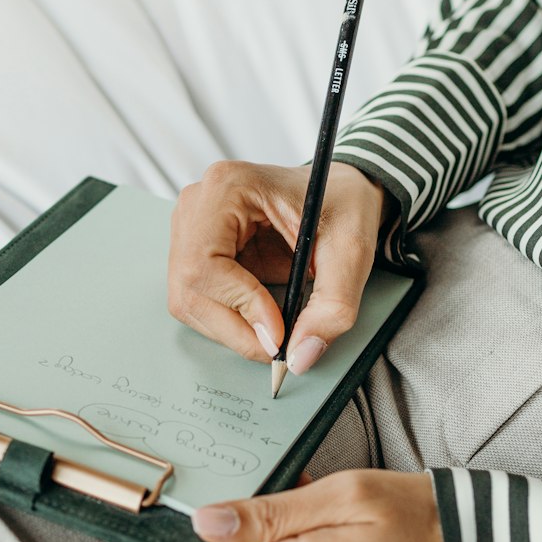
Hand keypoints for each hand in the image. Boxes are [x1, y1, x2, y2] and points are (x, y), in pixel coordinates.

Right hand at [167, 160, 388, 371]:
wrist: (338, 194)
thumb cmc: (342, 205)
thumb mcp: (352, 251)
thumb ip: (332, 306)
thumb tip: (300, 355)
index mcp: (228, 186)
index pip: (204, 264)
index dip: (239, 306)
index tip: (277, 332)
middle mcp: (198, 204)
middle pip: (189, 288)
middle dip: (234, 328)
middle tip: (277, 345)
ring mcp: (191, 228)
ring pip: (188, 300)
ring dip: (231, 327)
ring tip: (274, 327)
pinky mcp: (197, 251)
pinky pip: (197, 300)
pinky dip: (229, 319)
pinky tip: (260, 314)